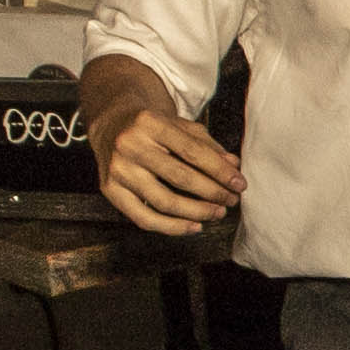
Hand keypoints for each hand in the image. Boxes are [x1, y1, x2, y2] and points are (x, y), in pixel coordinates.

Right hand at [96, 106, 243, 234]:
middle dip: (212, 193)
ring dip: (196, 212)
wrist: (111, 124)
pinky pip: (144, 218)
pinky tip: (193, 226)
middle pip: (180, 177)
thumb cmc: (150, 126)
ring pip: (164, 202)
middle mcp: (130, 145)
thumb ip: (206, 145)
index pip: (192, 151)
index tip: (239, 184)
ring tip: (217, 213)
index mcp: (149, 122)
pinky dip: (172, 227)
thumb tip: (233, 167)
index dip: (219, 171)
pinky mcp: (109, 190)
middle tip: (231, 200)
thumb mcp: (178, 124)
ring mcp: (118, 169)